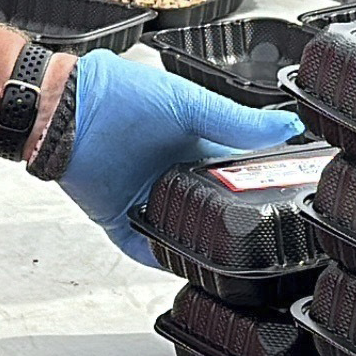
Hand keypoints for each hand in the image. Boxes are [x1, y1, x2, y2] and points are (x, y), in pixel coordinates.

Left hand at [55, 53, 302, 263]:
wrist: (68, 110)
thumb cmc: (122, 95)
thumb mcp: (192, 106)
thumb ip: (239, 123)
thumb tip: (287, 126)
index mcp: (197, 144)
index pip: (237, 172)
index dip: (258, 187)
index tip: (284, 199)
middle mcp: (174, 173)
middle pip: (210, 207)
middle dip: (228, 223)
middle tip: (256, 237)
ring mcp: (148, 197)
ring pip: (181, 232)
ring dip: (196, 243)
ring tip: (224, 257)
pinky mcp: (123, 218)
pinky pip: (145, 247)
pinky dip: (160, 256)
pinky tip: (179, 261)